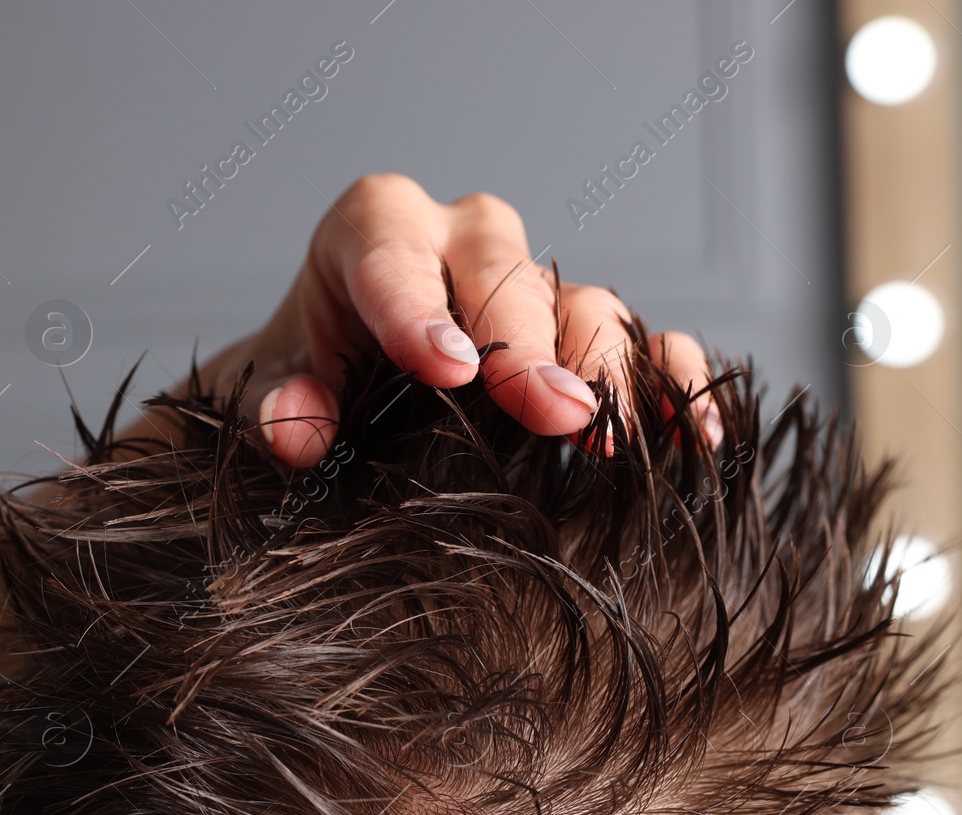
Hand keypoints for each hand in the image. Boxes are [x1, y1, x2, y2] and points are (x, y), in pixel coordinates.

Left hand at [205, 173, 717, 467]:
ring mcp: (531, 286)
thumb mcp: (266, 390)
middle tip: (549, 413)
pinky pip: (643, 343)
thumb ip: (274, 403)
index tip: (446, 368)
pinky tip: (695, 436)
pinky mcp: (581, 337)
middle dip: (526, 343)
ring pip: (580, 303)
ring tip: (609, 436)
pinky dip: (672, 382)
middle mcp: (462, 242)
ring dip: (603, 369)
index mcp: (373, 231)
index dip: (419, 305)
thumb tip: (297, 432)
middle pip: (503, 271)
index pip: (392, 249)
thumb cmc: (304, 379)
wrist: (342, 393)